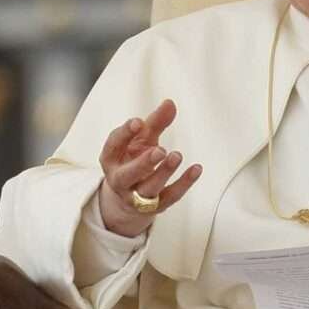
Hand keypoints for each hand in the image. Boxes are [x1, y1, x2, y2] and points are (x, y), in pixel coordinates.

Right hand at [97, 99, 201, 237]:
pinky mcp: (157, 205)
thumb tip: (170, 103)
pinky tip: (196, 169)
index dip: (124, 133)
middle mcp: (120, 179)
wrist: (130, 196)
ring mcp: (137, 195)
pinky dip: (184, 183)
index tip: (138, 122)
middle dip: (143, 163)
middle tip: (159, 150)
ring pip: (149, 188)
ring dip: (164, 173)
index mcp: (111, 158)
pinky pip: (171, 196)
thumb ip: (155, 122)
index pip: (114, 145)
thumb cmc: (135, 159)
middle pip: (128, 174)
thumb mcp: (142, 139)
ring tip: (176, 156)